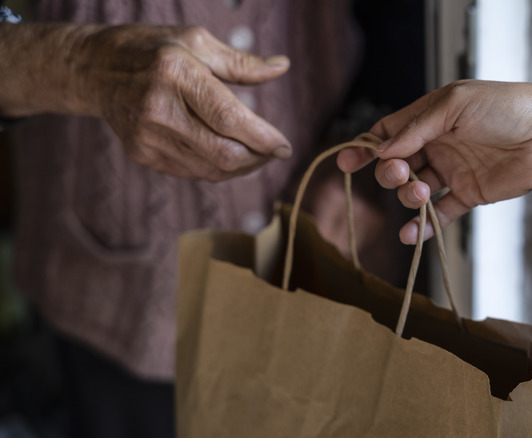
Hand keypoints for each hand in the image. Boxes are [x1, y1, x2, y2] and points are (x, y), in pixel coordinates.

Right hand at [0, 23, 290, 180]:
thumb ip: (241, 62)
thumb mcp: (196, 41)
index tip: (285, 146)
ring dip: (242, 167)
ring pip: (211, 169)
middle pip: (222, 152)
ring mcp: (147, 137)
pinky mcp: (142, 155)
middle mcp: (158, 108)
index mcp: (175, 72)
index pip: (228, 118)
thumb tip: (282, 67)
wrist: (95, 69)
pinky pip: (193, 172)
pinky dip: (219, 168)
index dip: (262, 138)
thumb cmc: (153, 49)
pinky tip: (230, 155)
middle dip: (258, 157)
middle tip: (276, 151)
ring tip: (258, 153)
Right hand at [337, 80, 531, 243]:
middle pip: (397, 165)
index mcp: (430, 119)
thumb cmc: (506, 107)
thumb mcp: (456, 105)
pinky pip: (439, 214)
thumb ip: (418, 127)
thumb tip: (383, 150)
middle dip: (390, 173)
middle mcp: (437, 145)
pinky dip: (423, 226)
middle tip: (402, 174)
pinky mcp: (469, 195)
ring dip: (409, 197)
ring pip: (415, 191)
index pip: (389, 134)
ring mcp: (452, 172)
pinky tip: (411, 234)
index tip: (348, 163)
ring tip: (422, 194)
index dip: (367, 148)